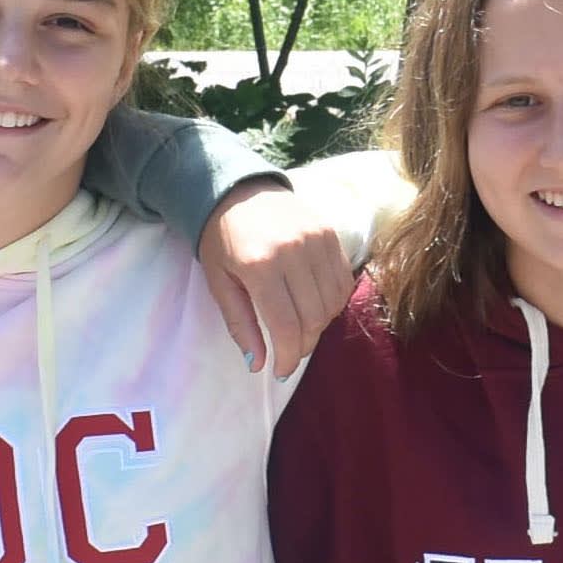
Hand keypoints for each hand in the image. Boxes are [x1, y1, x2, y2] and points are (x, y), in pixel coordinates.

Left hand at [197, 179, 352, 374]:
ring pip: (333, 303)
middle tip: (289, 352)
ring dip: (319, 325)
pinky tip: (314, 305)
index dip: (288, 357)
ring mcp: (317, 240)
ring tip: (300, 328)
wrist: (237, 190)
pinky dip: (333, 302)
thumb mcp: (219, 283)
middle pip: (314, 319)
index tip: (281, 372)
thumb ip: (240, 324)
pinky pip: (343, 281)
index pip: (287, 326)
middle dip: (303, 346)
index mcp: (259, 265)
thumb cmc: (221, 240)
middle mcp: (293, 252)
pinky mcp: (331, 233)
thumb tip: (257, 364)